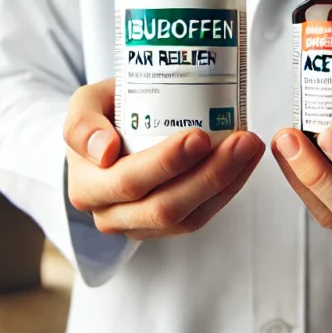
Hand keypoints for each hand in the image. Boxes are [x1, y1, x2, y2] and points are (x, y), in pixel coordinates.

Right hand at [64, 79, 264, 239]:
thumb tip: (103, 151)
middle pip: (163, 207)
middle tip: (240, 140)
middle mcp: (110, 215)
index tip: (198, 136)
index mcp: (86, 187)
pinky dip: (228, 190)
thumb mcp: (83, 105)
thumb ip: (82, 122)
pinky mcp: (166, 227)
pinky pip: (201, 217)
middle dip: (208, 174)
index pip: (128, 181)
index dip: (166, 163)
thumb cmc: (101, 116)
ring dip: (225, 183)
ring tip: (249, 147)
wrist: (107, 135)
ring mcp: (140, 225)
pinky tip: (246, 161)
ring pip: (187, 218)